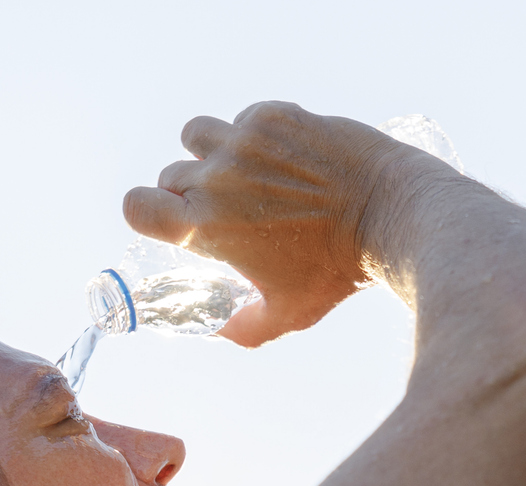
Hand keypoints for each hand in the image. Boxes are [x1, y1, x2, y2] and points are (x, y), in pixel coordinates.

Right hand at [122, 102, 441, 346]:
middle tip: (228, 207)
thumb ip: (241, 329)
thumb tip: (216, 329)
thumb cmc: (338, 272)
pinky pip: (241, 119)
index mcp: (206, 227)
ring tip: (244, 172)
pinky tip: (283, 158)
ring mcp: (244, 141)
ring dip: (210, 152)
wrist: (389, 214)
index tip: (168, 217)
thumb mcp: (286, 315)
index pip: (136, 206)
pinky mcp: (274, 116)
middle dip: (190, 191)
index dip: (146, 212)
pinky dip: (253, 136)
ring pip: (197, 135)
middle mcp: (217, 178)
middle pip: (171, 174)